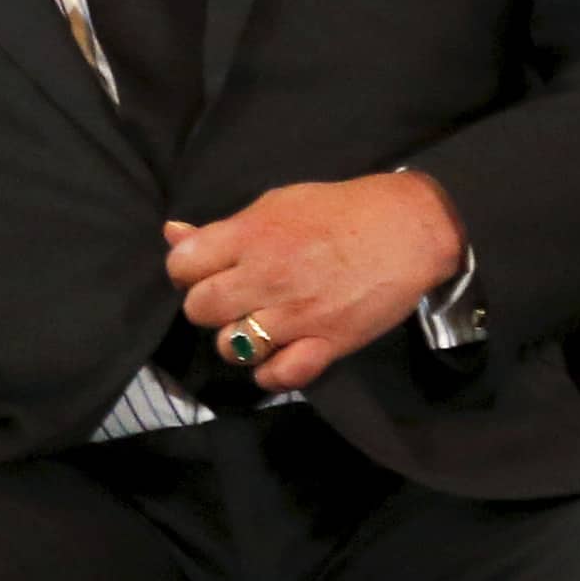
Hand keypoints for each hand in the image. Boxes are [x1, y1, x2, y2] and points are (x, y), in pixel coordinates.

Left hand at [164, 172, 467, 392]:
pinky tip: (276, 358)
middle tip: (230, 301)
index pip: (181, 266)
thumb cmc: (338, 211)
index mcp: (249, 236)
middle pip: (199, 310)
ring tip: (254, 329)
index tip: (204, 272)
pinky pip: (280, 375)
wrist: (407, 229)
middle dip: (207, 308)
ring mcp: (295, 314)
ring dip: (237, 342)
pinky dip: (271, 374)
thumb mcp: (274, 205)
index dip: (186, 272)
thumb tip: (172, 234)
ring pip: (231, 346)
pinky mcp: (327, 343)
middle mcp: (265, 276)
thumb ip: (222, 228)